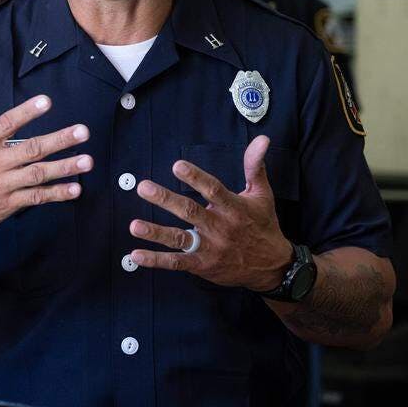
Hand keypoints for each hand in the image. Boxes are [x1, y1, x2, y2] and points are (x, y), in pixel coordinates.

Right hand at [0, 77, 92, 256]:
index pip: (7, 124)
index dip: (26, 112)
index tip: (47, 101)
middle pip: (31, 149)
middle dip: (58, 140)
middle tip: (82, 131)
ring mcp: (3, 185)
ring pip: (38, 174)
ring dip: (64, 167)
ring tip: (87, 160)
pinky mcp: (8, 204)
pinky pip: (36, 198)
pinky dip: (56, 194)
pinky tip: (75, 188)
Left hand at [128, 135, 292, 291]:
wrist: (273, 266)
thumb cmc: (263, 225)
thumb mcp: (262, 194)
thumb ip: (255, 166)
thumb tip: (262, 140)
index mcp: (233, 208)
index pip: (213, 190)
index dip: (196, 178)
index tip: (177, 166)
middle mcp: (220, 227)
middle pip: (189, 212)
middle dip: (165, 199)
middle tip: (143, 188)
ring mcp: (209, 247)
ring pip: (180, 238)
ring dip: (156, 232)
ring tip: (134, 225)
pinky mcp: (202, 264)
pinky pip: (176, 262)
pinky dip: (156, 260)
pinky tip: (136, 255)